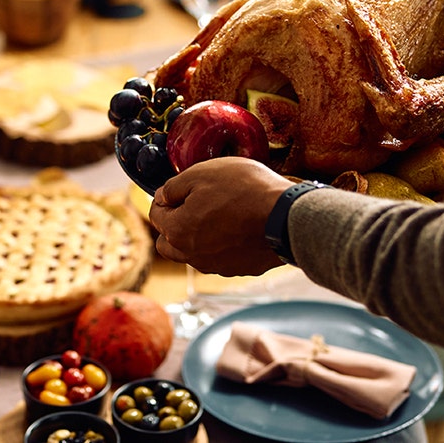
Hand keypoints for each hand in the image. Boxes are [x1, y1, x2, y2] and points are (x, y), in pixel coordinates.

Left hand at [149, 156, 293, 275]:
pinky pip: (220, 258)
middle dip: (173, 225)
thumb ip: (173, 187)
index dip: (164, 198)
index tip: (178, 189)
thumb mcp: (201, 173)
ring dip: (196, 237)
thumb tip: (162, 197)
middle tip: (191, 205)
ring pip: (194, 253)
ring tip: (217, 215)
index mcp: (177, 232)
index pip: (155, 216)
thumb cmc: (244, 190)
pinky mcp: (239, 269)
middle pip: (168, 244)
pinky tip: (237, 228)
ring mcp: (217, 266)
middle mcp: (192, 255)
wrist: (287, 216)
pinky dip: (222, 245)